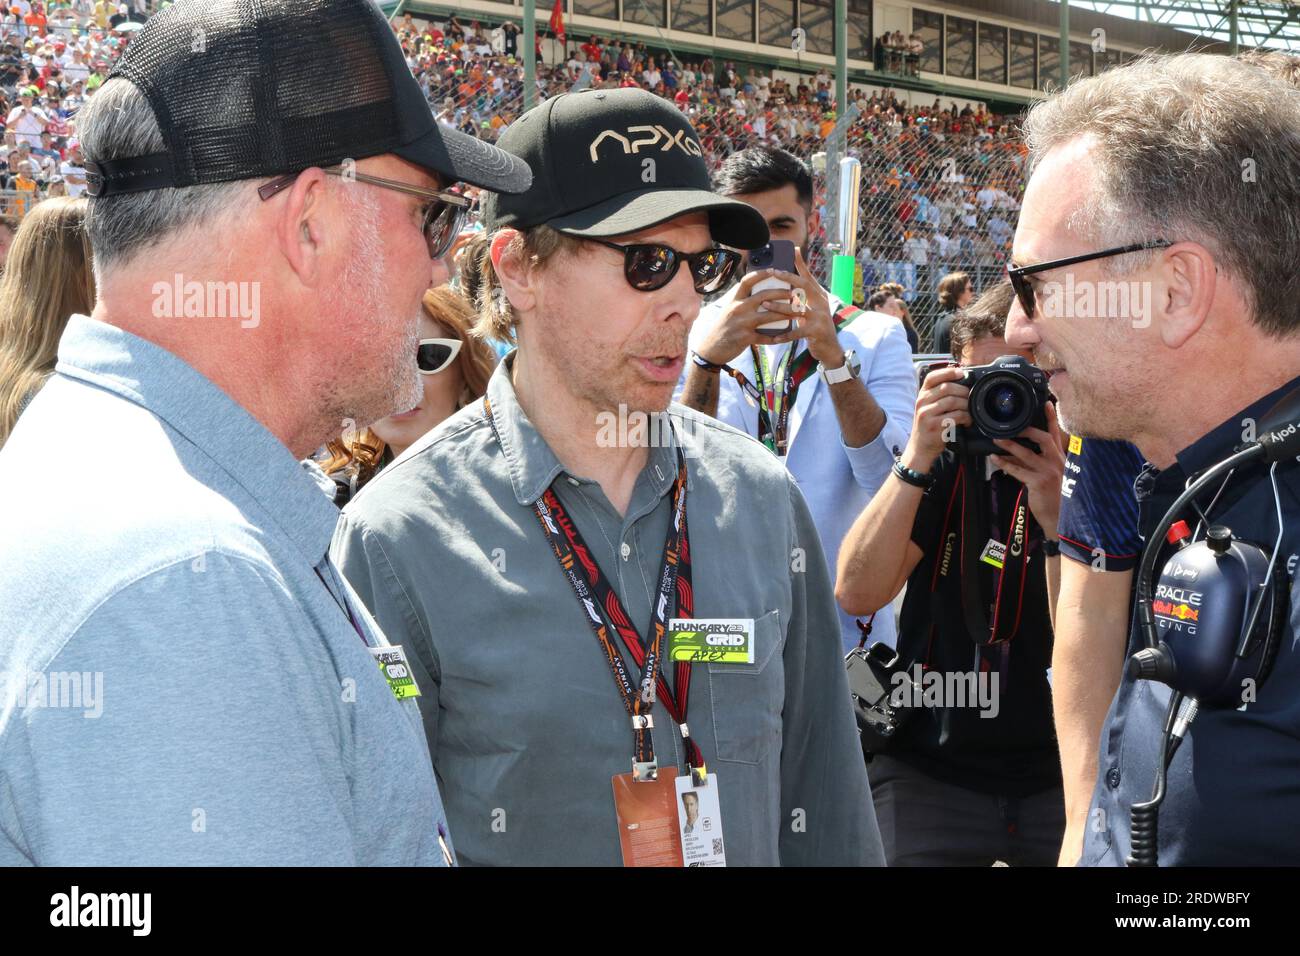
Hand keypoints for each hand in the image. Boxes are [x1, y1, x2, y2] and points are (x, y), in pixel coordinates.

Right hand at [694, 266, 808, 364]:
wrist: (711, 349)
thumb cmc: (723, 329)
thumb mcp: (729, 311)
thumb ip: (743, 303)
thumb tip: (761, 296)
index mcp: (734, 300)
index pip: (747, 281)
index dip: (761, 273)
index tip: (774, 270)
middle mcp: (738, 309)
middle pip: (763, 296)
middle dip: (781, 293)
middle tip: (793, 293)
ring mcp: (742, 323)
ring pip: (769, 316)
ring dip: (785, 314)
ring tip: (796, 313)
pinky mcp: (746, 338)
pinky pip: (766, 337)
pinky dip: (778, 337)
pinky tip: (787, 336)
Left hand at [763, 245, 837, 365]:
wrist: (830, 349)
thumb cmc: (816, 327)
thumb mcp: (811, 309)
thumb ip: (802, 296)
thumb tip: (788, 283)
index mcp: (819, 295)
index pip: (809, 276)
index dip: (800, 263)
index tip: (792, 250)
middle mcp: (821, 303)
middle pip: (804, 286)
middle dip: (788, 278)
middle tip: (773, 272)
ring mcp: (820, 317)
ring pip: (797, 309)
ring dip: (779, 307)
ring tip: (764, 304)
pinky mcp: (817, 331)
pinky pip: (797, 332)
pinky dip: (785, 335)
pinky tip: (774, 337)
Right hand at [901, 365, 968, 470]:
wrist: (920, 448)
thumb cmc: (928, 426)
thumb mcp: (927, 407)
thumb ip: (938, 395)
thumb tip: (960, 382)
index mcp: (921, 395)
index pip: (932, 377)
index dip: (948, 372)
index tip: (961, 373)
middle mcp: (922, 402)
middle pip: (946, 388)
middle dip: (963, 391)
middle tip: (970, 397)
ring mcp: (927, 414)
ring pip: (953, 401)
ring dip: (966, 405)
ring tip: (969, 411)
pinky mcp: (934, 426)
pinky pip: (956, 416)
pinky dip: (966, 417)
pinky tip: (967, 421)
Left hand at [989, 400, 1067, 539]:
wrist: (1060, 518)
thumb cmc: (1054, 497)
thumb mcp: (1051, 475)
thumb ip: (1038, 462)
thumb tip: (1016, 451)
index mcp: (1060, 459)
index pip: (1057, 434)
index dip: (1051, 418)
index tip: (1046, 402)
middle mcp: (1057, 462)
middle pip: (1044, 439)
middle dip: (1028, 430)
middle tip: (1012, 425)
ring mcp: (1048, 472)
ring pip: (1027, 453)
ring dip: (1010, 445)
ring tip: (996, 439)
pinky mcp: (1039, 483)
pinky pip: (1018, 470)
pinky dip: (1005, 463)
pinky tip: (995, 459)